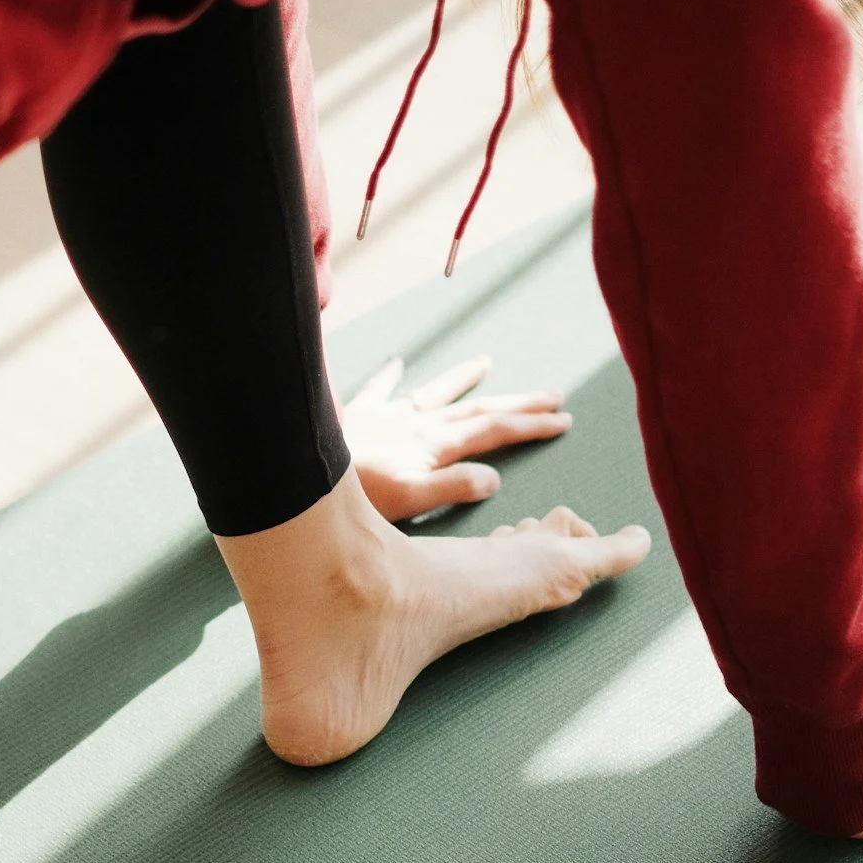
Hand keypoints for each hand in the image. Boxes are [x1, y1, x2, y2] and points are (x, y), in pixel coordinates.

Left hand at [342, 355, 572, 520]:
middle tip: (553, 395)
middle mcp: (417, 424)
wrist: (300, 469)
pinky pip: (378, 389)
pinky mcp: (358, 416)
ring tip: (486, 362)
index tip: (562, 419)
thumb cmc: (353, 496)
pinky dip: (390, 376)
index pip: (493, 431)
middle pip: (476, 409)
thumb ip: (452, 488)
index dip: (530, 425)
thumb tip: (493, 479)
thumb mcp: (410, 500)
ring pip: (435, 391)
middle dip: (517, 403)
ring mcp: (388, 416)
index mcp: (434, 445)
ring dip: (463, 378)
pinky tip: (396, 362)